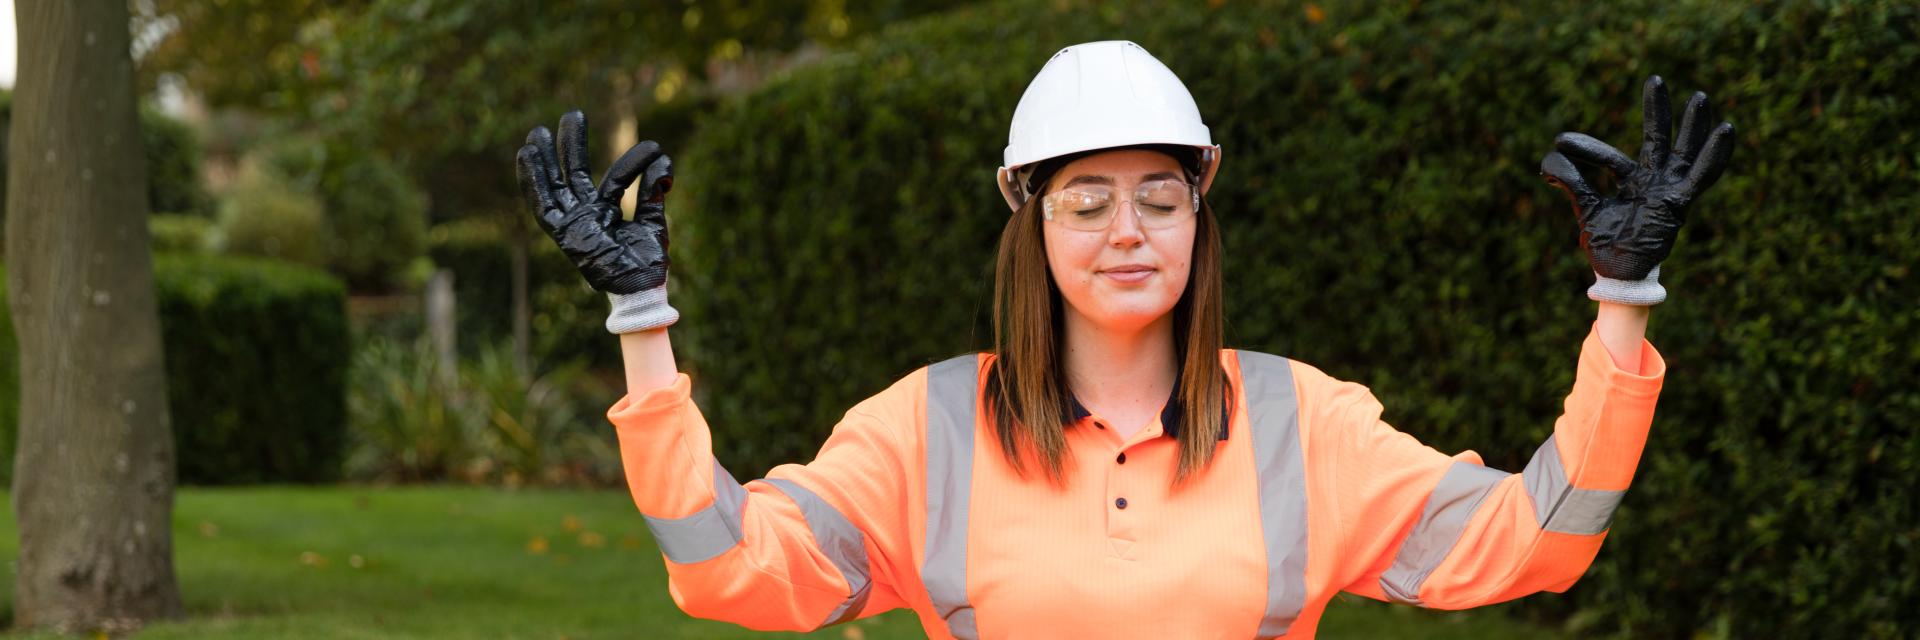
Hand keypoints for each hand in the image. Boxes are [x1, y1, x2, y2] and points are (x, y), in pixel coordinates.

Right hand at [515, 110, 673, 294]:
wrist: (640, 289)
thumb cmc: (647, 264)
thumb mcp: (653, 222)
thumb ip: (653, 191)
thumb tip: (663, 162)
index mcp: (609, 214)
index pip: (617, 180)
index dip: (634, 163)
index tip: (654, 148)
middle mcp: (588, 216)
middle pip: (576, 175)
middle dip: (573, 146)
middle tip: (573, 114)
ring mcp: (574, 224)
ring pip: (556, 185)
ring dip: (547, 158)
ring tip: (539, 130)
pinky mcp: (562, 233)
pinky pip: (542, 205)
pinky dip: (532, 181)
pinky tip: (526, 154)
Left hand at [1540, 75, 1733, 304]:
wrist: (1618, 276)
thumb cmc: (1605, 244)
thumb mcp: (1585, 209)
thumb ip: (1572, 182)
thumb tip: (1548, 159)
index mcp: (1630, 181)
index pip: (1609, 158)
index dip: (1585, 149)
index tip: (1559, 142)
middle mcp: (1653, 181)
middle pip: (1658, 138)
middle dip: (1657, 110)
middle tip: (1655, 78)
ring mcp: (1668, 190)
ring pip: (1684, 151)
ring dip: (1693, 125)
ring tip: (1700, 96)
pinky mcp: (1679, 203)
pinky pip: (1702, 177)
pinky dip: (1715, 155)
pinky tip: (1726, 130)